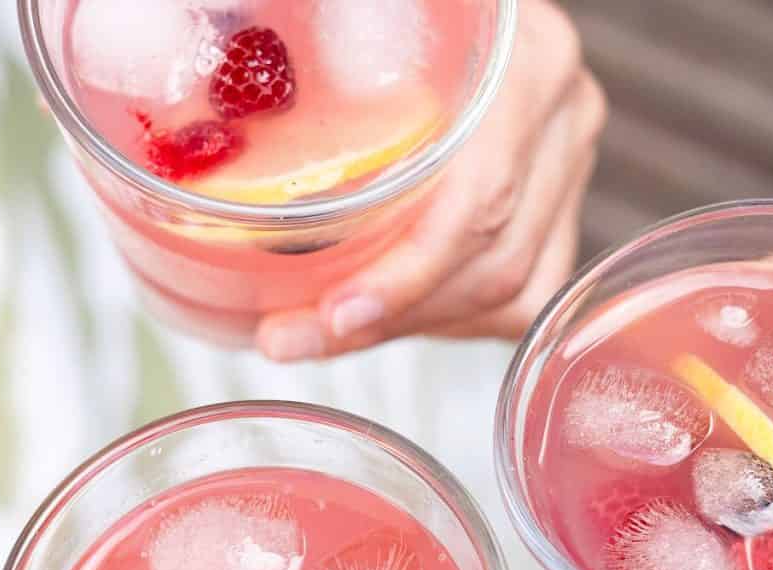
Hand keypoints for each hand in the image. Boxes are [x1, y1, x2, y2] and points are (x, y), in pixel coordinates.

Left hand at [256, 0, 605, 360]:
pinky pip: (515, 300)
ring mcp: (565, 173)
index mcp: (527, 66)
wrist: (455, 18)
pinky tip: (392, 314)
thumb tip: (207, 88)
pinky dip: (448, 321)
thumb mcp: (367, 15)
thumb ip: (328, 46)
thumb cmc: (390, 16)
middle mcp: (559, 122)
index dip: (408, 274)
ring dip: (410, 326)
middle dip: (390, 319)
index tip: (333, 314)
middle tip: (296, 335)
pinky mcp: (557, 214)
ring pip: (506, 295)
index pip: (480, 200)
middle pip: (493, 265)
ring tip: (326, 330)